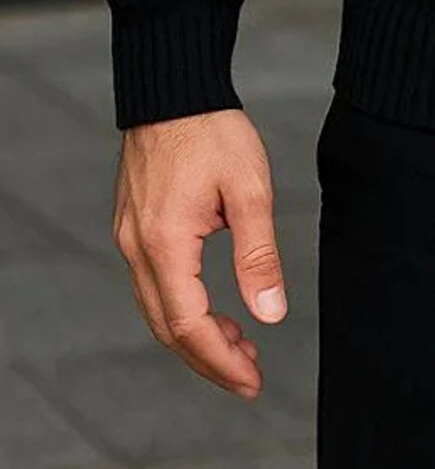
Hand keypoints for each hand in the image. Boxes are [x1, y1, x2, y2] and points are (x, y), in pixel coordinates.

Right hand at [111, 107, 288, 400]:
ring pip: (157, 309)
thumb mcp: (249, 190)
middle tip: (250, 373)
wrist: (174, 87)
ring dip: (195, 334)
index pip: (188, 326)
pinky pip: (152, 284)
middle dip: (209, 358)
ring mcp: (129, 237)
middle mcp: (137, 248)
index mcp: (165, 244)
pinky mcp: (133, 225)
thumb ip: (258, 256)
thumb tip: (271, 314)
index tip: (253, 381)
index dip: (220, 361)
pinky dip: (181, 306)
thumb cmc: (213, 130)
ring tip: (240, 343)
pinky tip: (212, 306)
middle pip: (167, 328)